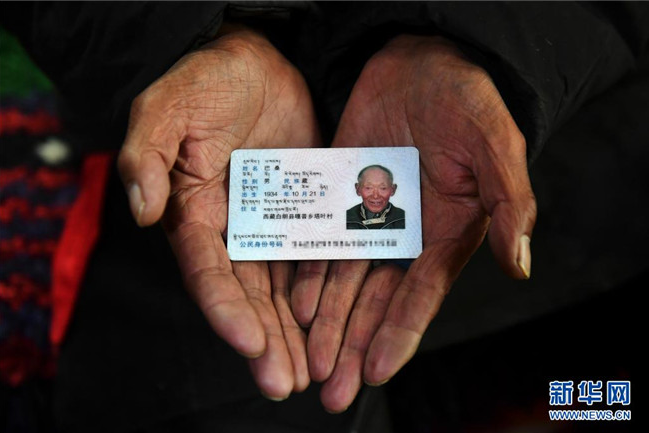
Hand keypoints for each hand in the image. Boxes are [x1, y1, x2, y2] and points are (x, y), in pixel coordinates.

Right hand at [117, 25, 318, 399]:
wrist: (255, 63)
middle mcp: (231, 231)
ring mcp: (270, 225)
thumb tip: (141, 210)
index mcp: (194, 214)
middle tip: (286, 383)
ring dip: (295, 334)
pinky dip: (322, 295)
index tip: (250, 341)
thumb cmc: (206, 82)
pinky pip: (313, 259)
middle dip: (266, 341)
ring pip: (282, 290)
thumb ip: (146, 157)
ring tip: (314, 374)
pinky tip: (337, 325)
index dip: (226, 308)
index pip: (208, 271)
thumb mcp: (165, 109)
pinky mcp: (303, 213)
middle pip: (248, 295)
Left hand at [293, 35, 536, 411]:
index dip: (398, 335)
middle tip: (329, 391)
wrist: (423, 62)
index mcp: (444, 235)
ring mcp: (368, 220)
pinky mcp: (338, 198)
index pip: (419, 296)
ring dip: (325, 324)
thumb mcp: (496, 148)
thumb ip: (510, 204)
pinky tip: (293, 306)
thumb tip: (520, 265)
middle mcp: (404, 237)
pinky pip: (320, 243)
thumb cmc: (468, 103)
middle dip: (352, 346)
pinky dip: (307, 275)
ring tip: (305, 361)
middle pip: (375, 303)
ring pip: (344, 282)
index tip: (375, 372)